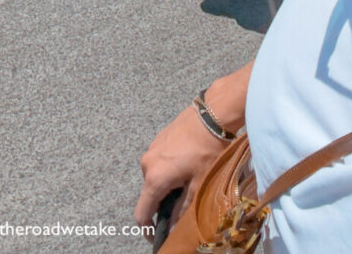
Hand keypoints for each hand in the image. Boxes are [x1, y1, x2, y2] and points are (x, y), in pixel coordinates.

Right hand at [134, 103, 227, 235]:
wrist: (210, 116)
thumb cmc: (206, 150)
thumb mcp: (198, 185)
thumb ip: (182, 209)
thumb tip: (173, 226)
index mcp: (154, 178)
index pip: (141, 212)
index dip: (148, 228)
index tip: (157, 236)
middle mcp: (147, 164)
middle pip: (150, 194)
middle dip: (163, 203)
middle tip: (184, 203)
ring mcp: (151, 149)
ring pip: (155, 177)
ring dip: (168, 185)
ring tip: (190, 180)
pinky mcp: (158, 140)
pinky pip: (159, 163)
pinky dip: (169, 170)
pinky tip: (188, 165)